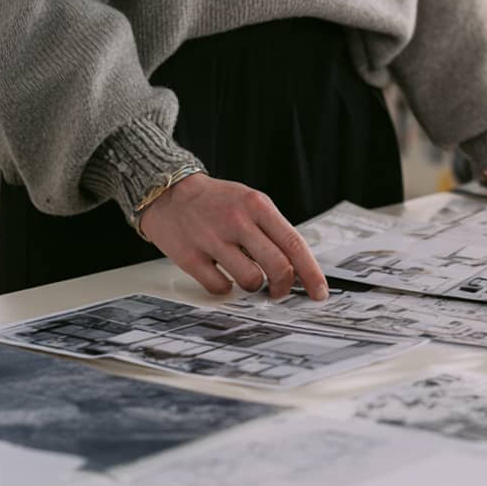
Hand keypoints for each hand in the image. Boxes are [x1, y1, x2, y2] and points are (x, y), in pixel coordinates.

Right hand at [139, 174, 328, 300]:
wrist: (168, 193)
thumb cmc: (216, 202)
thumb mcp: (251, 202)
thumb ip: (273, 231)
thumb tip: (299, 269)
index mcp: (257, 205)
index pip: (295, 244)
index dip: (312, 273)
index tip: (319, 292)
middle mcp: (236, 220)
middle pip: (278, 267)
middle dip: (284, 287)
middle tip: (279, 291)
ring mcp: (212, 239)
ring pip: (251, 281)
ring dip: (253, 287)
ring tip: (245, 275)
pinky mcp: (190, 257)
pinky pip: (220, 288)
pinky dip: (225, 288)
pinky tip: (221, 275)